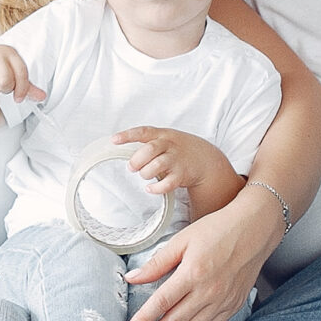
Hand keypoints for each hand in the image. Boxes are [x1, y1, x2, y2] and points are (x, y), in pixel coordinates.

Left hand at [111, 126, 229, 195]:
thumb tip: (124, 151)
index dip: (127, 135)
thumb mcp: (166, 139)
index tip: (114, 140)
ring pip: (157, 165)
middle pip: (150, 149)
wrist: (205, 160)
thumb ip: (148, 143)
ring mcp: (176, 160)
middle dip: (137, 159)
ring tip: (144, 175)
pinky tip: (150, 188)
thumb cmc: (179, 150)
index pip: (143, 132)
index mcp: (163, 135)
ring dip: (146, 173)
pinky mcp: (182, 175)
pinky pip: (168, 183)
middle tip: (132, 167)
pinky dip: (157, 188)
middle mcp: (169, 146)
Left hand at [121, 191, 285, 320]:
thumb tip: (132, 278)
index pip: (161, 303)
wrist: (255, 229)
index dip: (143, 320)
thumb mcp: (182, 240)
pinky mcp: (233, 305)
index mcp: (192, 273)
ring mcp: (222, 301)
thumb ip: (157, 263)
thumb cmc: (217, 230)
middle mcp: (208, 292)